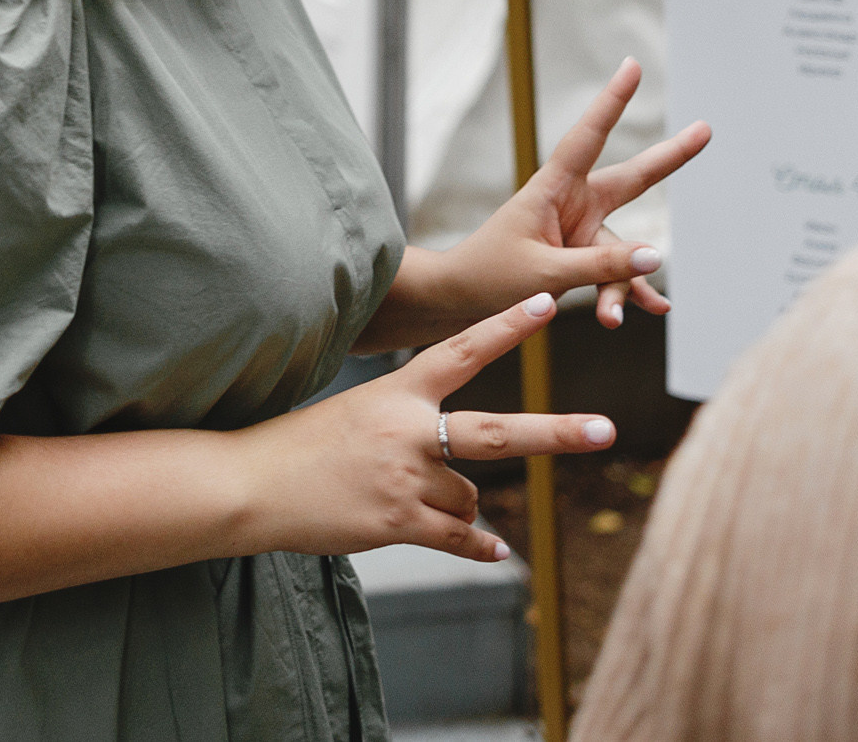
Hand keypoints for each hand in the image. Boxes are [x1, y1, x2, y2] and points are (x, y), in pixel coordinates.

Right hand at [236, 294, 616, 564]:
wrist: (252, 482)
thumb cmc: (301, 446)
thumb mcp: (356, 413)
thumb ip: (409, 428)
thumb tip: (465, 480)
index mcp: (398, 392)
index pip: (463, 351)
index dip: (507, 328)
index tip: (547, 305)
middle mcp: (408, 431)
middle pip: (498, 433)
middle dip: (556, 433)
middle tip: (606, 430)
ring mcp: (405, 478)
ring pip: (469, 497)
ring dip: (453, 503)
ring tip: (402, 499)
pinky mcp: (396, 521)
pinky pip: (458, 538)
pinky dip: (478, 546)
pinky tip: (496, 552)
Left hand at [450, 58, 710, 329]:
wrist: (460, 301)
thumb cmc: (489, 276)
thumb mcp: (544, 273)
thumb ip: (601, 266)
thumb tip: (656, 257)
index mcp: (553, 189)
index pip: (588, 137)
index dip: (612, 102)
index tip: (632, 67)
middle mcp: (573, 204)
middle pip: (632, 179)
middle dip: (669, 157)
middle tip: (706, 129)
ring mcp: (581, 232)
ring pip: (623, 254)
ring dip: (621, 286)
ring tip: (610, 318)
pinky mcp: (582, 260)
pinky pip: (617, 275)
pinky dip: (629, 294)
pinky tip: (656, 309)